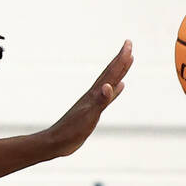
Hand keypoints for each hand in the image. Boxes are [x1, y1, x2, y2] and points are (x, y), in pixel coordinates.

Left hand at [42, 40, 132, 157]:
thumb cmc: (71, 131)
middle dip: (120, 58)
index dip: (121, 58)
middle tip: (129, 44)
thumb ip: (100, 101)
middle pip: (110, 72)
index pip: (111, 72)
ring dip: (119, 71)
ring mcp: (93, 101)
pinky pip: (107, 96)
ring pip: (109, 81)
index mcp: (95, 94)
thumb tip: (109, 85)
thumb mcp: (88, 117)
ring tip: (127, 61)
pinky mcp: (93, 110)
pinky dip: (115, 90)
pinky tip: (119, 86)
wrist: (57, 142)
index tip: (129, 44)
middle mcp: (94, 94)